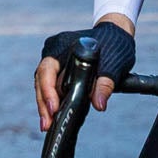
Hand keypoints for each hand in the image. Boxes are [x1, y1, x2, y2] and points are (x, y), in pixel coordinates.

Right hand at [35, 16, 134, 130]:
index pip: (47, 71)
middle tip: (47, 124)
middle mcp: (54, 52)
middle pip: (41, 81)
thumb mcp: (114, 65)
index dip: (48, 91)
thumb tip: (99, 104)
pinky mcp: (59, 67)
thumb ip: (105, 84)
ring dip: (46, 104)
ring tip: (48, 124)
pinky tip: (54, 114)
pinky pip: (51, 84)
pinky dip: (52, 99)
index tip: (53, 108)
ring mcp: (55, 59)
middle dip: (44, 104)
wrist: (117, 33)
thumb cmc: (114, 44)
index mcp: (61, 45)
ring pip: (43, 84)